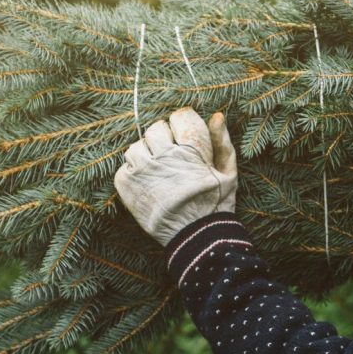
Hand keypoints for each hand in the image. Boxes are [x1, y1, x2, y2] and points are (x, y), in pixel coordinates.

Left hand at [114, 107, 236, 245]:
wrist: (195, 238)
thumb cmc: (215, 204)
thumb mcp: (228, 173)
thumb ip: (222, 142)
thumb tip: (216, 115)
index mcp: (190, 150)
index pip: (180, 116)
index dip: (184, 124)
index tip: (185, 136)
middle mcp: (164, 157)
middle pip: (156, 128)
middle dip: (164, 139)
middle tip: (172, 157)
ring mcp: (142, 170)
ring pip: (136, 146)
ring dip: (146, 155)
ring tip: (159, 172)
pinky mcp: (126, 185)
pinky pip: (124, 167)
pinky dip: (134, 173)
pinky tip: (148, 185)